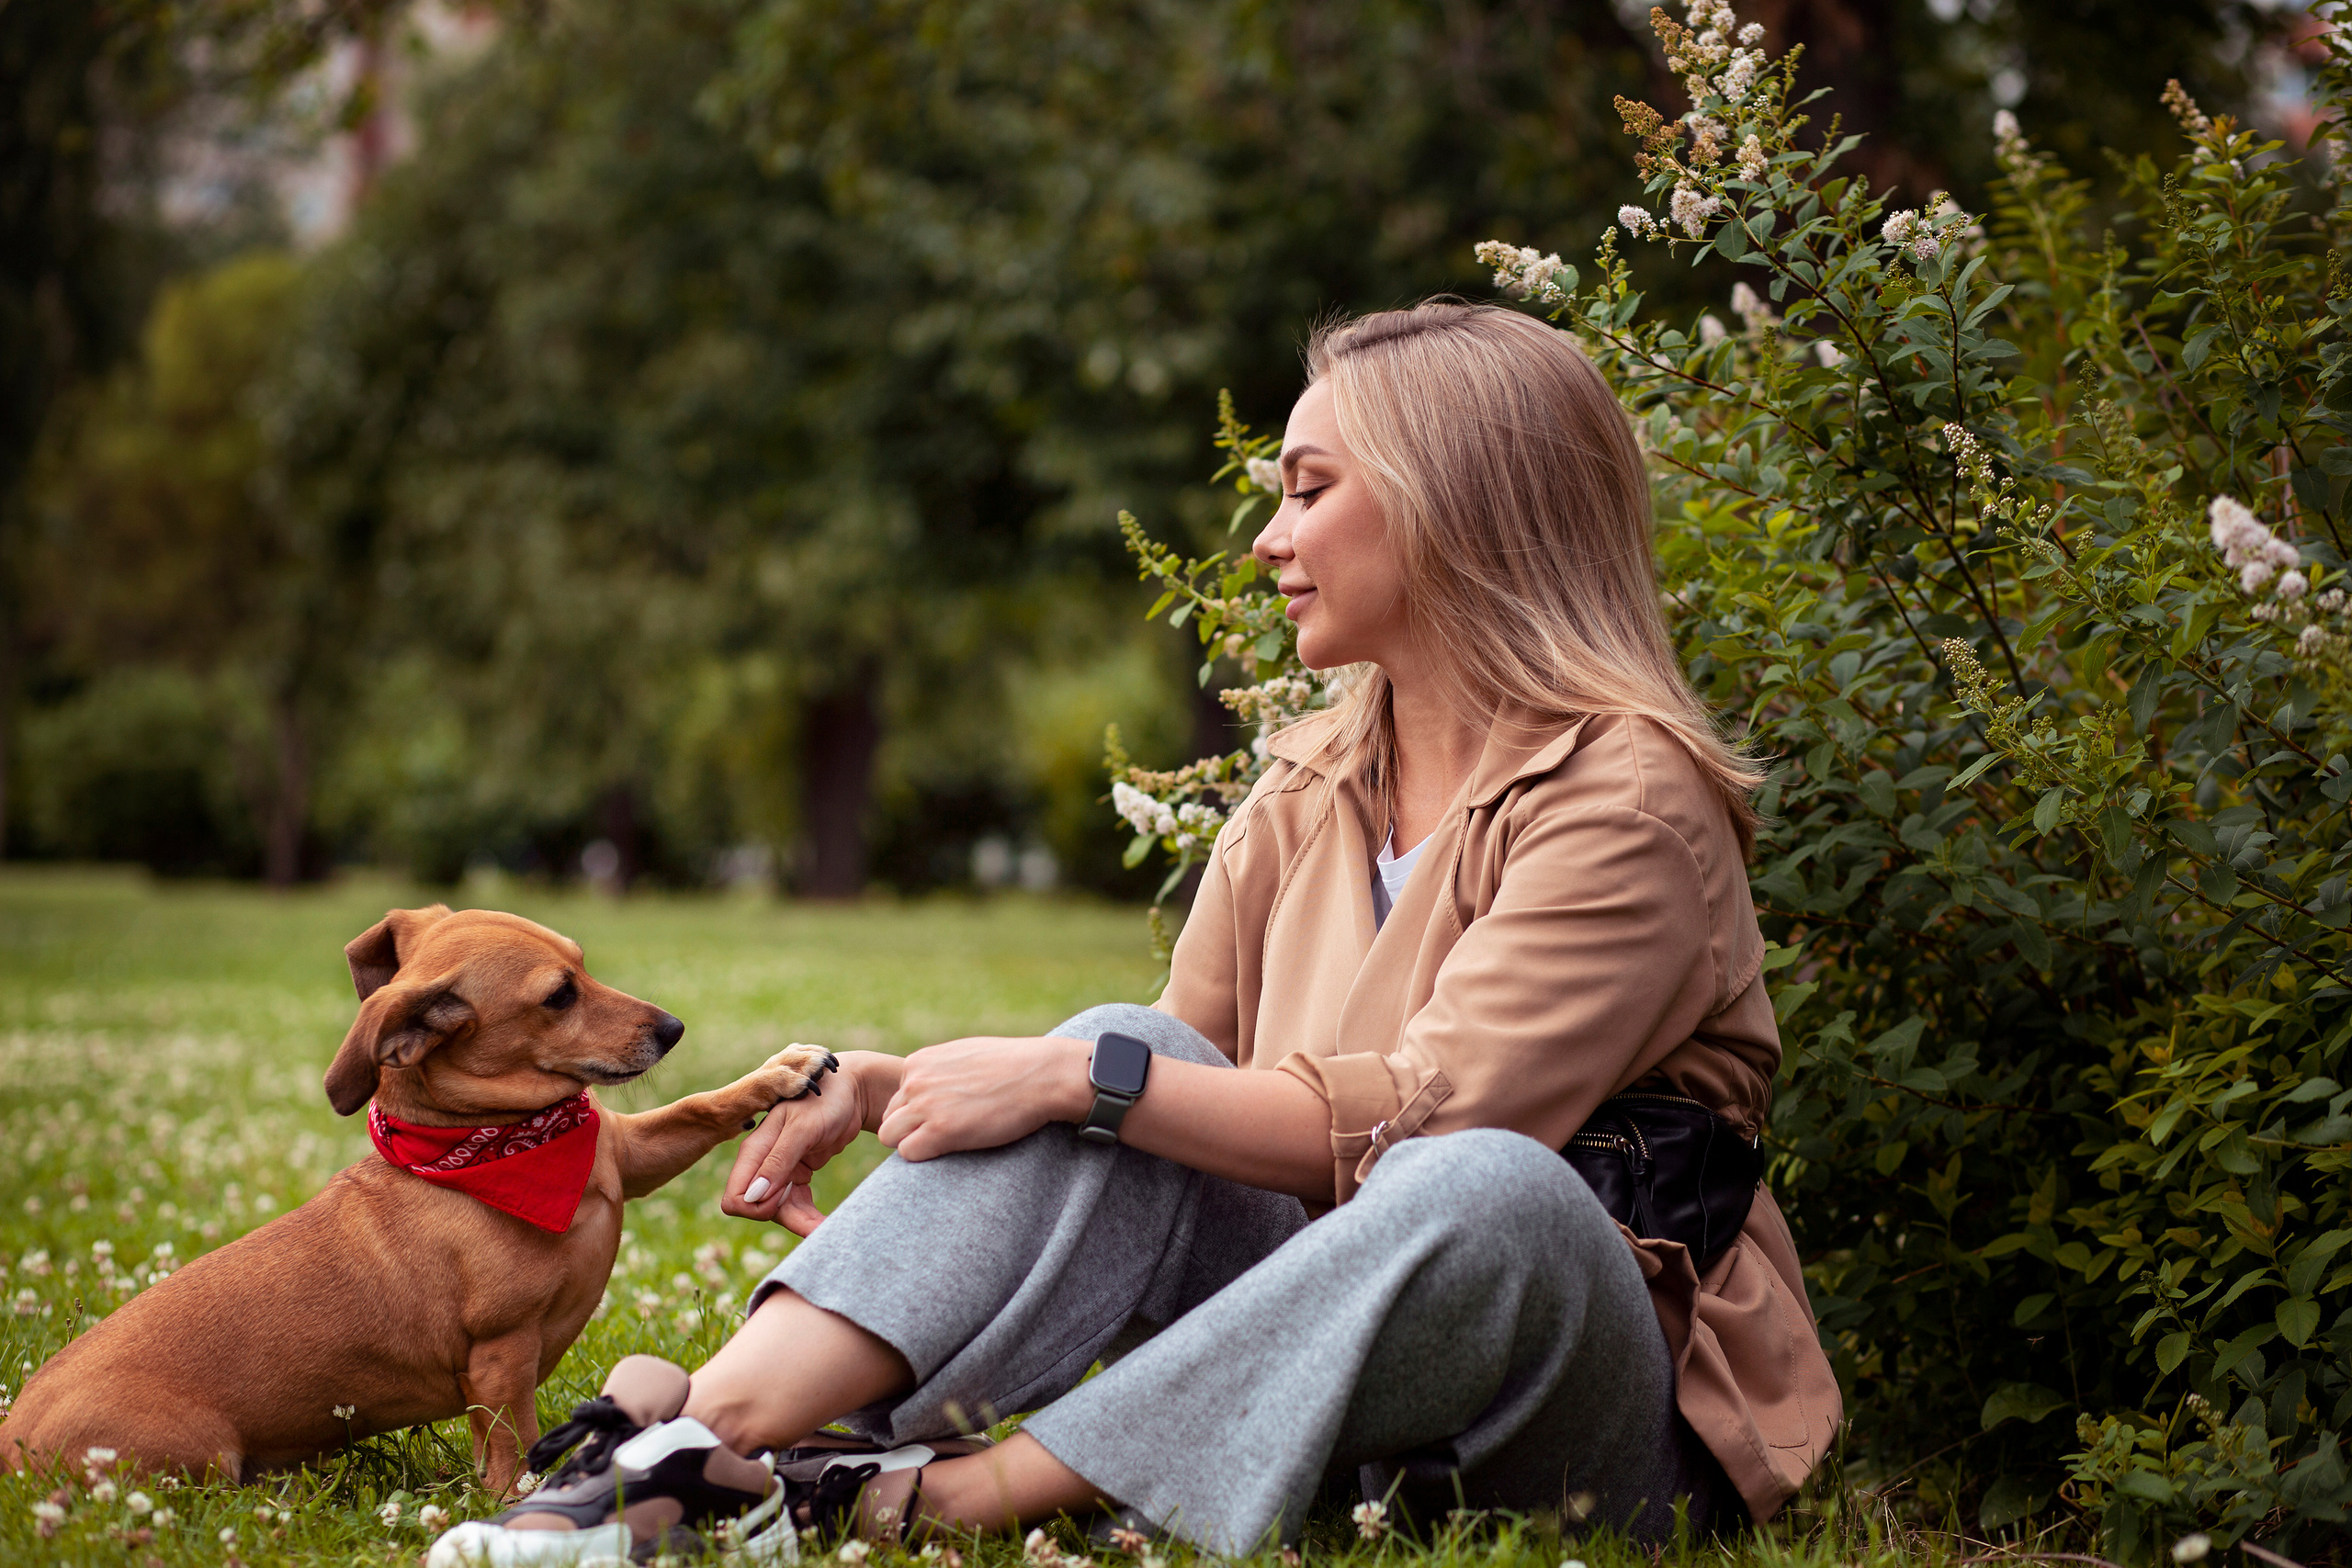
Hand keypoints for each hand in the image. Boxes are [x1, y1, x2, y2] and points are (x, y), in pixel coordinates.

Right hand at [719, 1054, 871, 1227]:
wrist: (849, 1093)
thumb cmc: (825, 1100)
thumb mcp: (803, 1127)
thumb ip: (779, 1159)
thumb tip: (754, 1195)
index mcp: (755, 1150)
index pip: (735, 1198)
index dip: (757, 1207)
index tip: (785, 1194)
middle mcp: (763, 1164)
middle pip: (757, 1210)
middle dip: (784, 1219)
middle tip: (816, 1221)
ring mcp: (780, 1173)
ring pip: (779, 1213)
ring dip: (801, 1224)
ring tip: (827, 1228)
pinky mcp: (797, 1178)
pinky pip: (797, 1208)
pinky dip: (810, 1218)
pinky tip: (826, 1223)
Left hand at [875, 1036, 1089, 1161]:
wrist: (1041, 1075)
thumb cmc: (1013, 1065)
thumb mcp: (965, 1055)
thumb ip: (940, 1070)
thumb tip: (934, 1086)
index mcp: (919, 1062)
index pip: (896, 1097)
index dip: (915, 1112)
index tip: (942, 1116)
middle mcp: (915, 1082)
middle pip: (889, 1117)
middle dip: (908, 1129)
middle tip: (941, 1135)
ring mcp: (925, 1106)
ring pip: (890, 1136)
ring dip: (912, 1143)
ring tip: (944, 1144)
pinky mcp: (940, 1131)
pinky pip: (908, 1152)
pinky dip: (924, 1156)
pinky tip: (950, 1150)